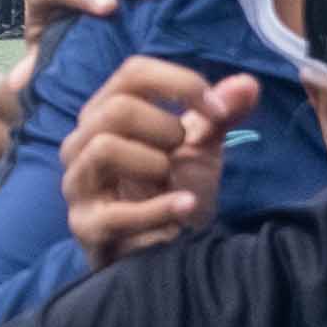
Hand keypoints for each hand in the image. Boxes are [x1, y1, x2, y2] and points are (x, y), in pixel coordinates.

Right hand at [59, 57, 244, 264]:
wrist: (163, 254)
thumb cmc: (173, 193)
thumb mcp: (201, 151)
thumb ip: (220, 117)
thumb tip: (249, 85)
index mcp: (105, 113)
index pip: (134, 73)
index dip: (181, 83)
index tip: (220, 110)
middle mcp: (81, 142)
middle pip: (118, 109)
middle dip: (167, 131)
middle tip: (183, 155)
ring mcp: (77, 184)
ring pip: (106, 148)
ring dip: (156, 165)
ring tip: (173, 184)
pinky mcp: (85, 226)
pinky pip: (116, 212)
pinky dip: (160, 209)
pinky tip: (186, 207)